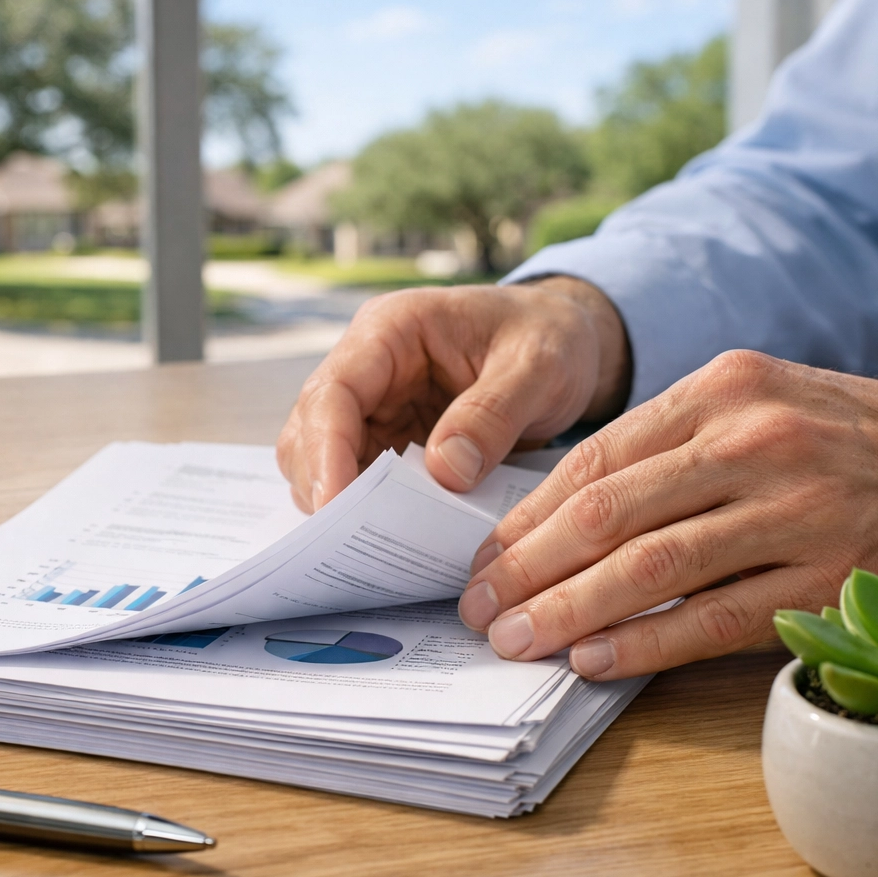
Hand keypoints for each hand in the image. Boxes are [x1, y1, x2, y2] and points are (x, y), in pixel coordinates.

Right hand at [276, 277, 630, 511]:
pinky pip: (359, 481)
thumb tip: (445, 472)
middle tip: (354, 543)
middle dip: (324, 485)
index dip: (326, 451)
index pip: (333, 392)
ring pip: (322, 462)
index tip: (336, 507)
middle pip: (310, 432)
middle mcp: (367, 368)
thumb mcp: (538, 368)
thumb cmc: (550, 337)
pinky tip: (394, 538)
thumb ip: (493, 414)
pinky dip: (368, 511)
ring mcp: (374, 407)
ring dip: (342, 504)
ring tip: (376, 546)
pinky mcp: (389, 441)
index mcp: (391, 330)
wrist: (567, 341)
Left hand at [457, 351, 877, 679]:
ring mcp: (796, 511)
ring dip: (568, 610)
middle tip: (479, 607)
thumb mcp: (762, 403)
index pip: (596, 459)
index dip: (528, 516)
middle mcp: (755, 442)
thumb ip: (672, 445)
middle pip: (608, 512)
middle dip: (528, 567)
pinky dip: (644, 643)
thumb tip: (568, 512)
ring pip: (651, 567)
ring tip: (516, 640)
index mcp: (724, 390)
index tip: (485, 556)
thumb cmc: (852, 440)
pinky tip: (593, 659)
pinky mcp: (831, 577)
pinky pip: (714, 618)